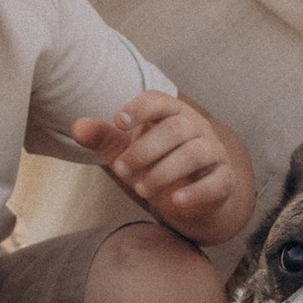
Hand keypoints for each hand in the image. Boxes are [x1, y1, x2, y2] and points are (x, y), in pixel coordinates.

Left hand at [74, 94, 255, 246]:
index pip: (160, 100)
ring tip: (141, 190)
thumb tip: (78, 127)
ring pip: (195, 153)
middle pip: (175, 129)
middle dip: (144, 150)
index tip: (118, 122)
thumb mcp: (126, 151)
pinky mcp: (224, 179)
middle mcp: (197, 128)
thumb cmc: (156, 164)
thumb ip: (104, 139)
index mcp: (172, 113)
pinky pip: (217, 181)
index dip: (140, 108)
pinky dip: (196, 192)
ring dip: (164, 172)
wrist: (191, 196)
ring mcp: (214, 153)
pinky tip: (175, 202)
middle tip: (121, 170)